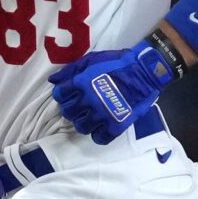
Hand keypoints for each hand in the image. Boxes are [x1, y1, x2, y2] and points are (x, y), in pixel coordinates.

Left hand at [49, 40, 179, 142]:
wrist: (145, 73)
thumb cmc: (118, 63)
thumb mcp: (92, 60)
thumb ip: (71, 70)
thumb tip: (52, 81)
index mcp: (81, 83)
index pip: (60, 95)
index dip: (62, 94)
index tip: (69, 94)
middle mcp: (89, 101)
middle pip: (68, 112)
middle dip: (71, 109)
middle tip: (79, 106)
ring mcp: (102, 115)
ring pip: (81, 127)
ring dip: (83, 122)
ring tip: (90, 117)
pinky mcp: (115, 125)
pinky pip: (100, 138)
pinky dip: (98, 135)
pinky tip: (101, 127)